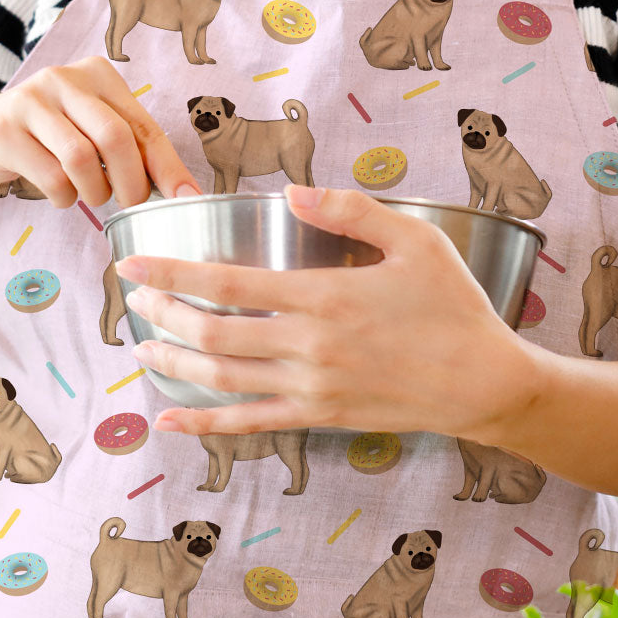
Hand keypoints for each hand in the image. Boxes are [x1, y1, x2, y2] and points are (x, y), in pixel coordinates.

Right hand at [0, 56, 201, 208]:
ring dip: (94, 192)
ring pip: (82, 158)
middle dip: (131, 183)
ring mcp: (31, 101)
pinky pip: (50, 176)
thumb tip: (184, 189)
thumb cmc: (45, 137)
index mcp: (97, 74)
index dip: (168, 165)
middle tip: (130, 204)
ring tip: (90, 197)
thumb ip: (131, 147)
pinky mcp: (5, 131)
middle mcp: (64, 79)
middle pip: (116, 138)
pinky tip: (60, 195)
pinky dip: (63, 197)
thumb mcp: (89, 129)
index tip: (187, 197)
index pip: (143, 124)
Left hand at [115, 182, 528, 437]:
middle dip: (163, 314)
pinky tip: (171, 422)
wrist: (485, 383)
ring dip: (174, 363)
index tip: (134, 263)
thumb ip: (352, 211)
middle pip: (213, 333)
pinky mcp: (319, 417)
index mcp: (325, 297)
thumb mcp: (416, 240)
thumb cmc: (454, 305)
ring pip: (222, 379)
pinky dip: (205, 425)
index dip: (173, 273)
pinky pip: (250, 424)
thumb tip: (292, 192)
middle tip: (132, 297)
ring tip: (140, 347)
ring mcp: (311, 389)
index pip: (229, 284)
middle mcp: (309, 347)